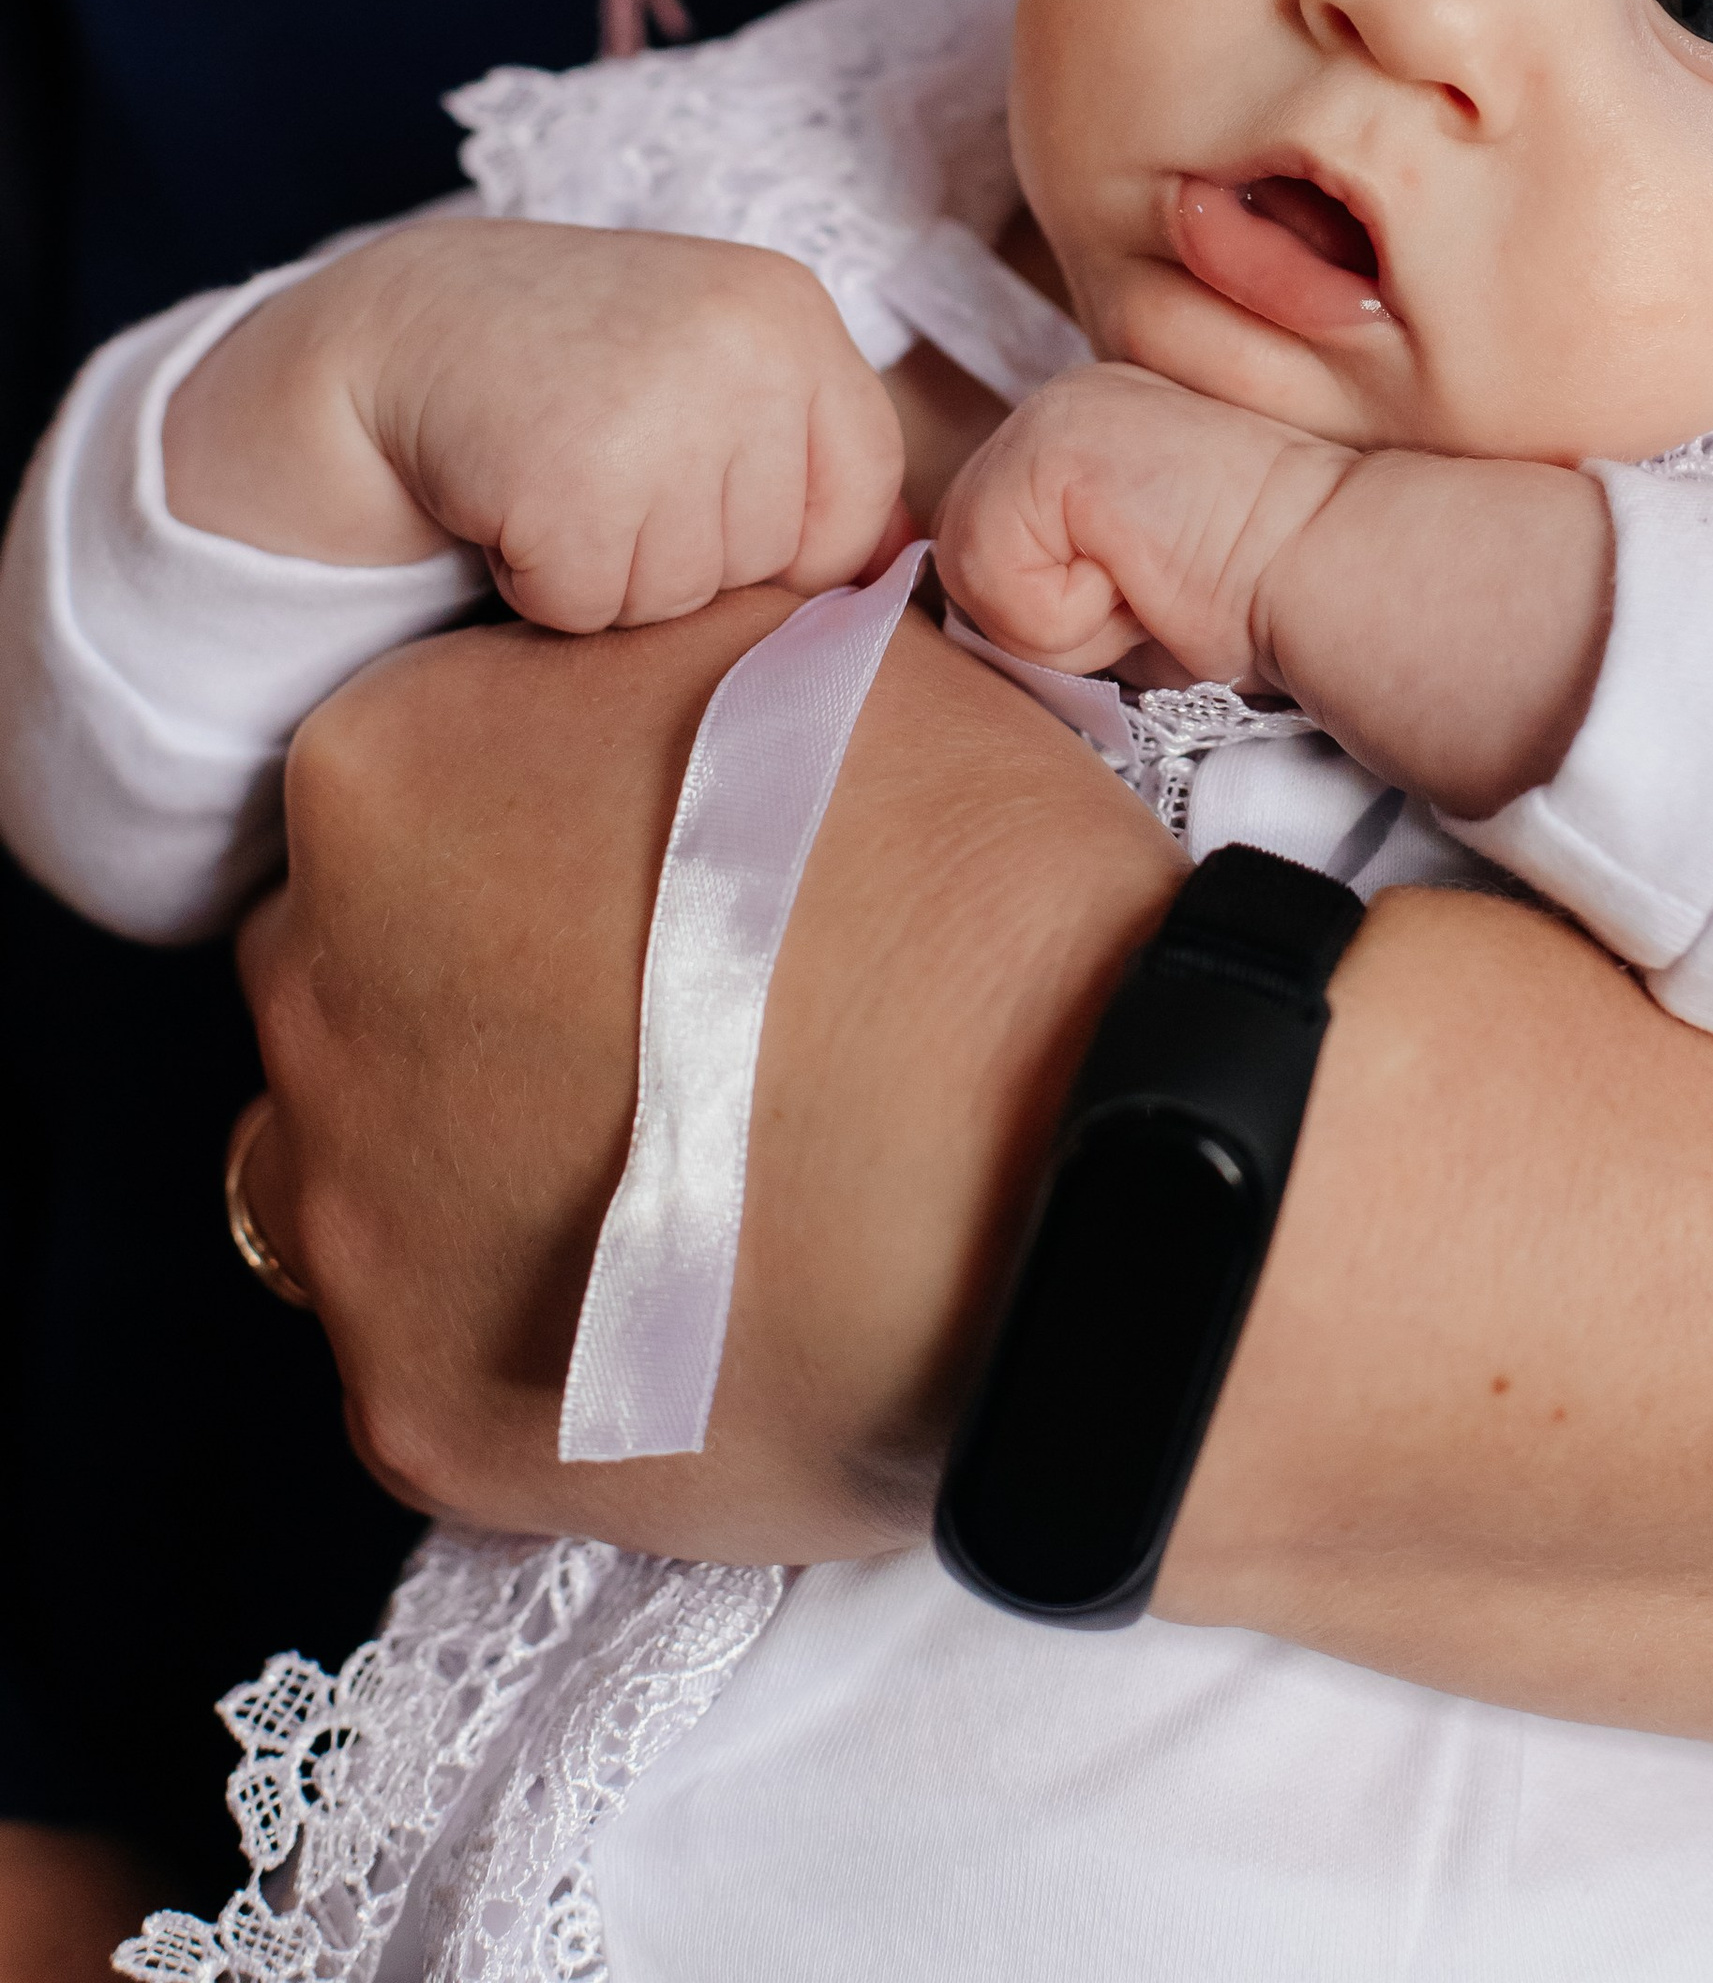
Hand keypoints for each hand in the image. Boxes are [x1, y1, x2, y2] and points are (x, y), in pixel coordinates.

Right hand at [166, 219, 906, 629]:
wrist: (398, 329)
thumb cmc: (571, 368)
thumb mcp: (715, 369)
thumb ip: (811, 460)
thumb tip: (907, 580)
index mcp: (791, 314)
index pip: (863, 495)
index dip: (782, 530)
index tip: (699, 490)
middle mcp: (745, 348)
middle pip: (772, 560)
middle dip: (687, 555)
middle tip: (606, 468)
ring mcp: (659, 408)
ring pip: (681, 596)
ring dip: (612, 575)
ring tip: (561, 479)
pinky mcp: (570, 478)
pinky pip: (591, 609)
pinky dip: (541, 587)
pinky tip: (511, 503)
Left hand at [236, 591, 1180, 1558]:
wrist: (1062, 1164)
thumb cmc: (954, 882)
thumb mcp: (803, 638)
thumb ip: (650, 639)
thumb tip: (634, 655)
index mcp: (382, 776)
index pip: (414, 757)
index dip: (542, 789)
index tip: (655, 838)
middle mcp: (315, 994)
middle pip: (359, 958)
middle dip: (477, 967)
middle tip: (673, 994)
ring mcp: (354, 1224)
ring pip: (366, 1156)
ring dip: (474, 1141)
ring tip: (675, 1145)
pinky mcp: (419, 1410)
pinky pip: (434, 1343)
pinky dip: (537, 1313)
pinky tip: (681, 1278)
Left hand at [934, 360, 1351, 685]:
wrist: (1341, 571)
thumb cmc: (1260, 602)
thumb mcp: (1130, 587)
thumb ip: (1055, 578)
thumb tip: (986, 630)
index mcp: (1080, 430)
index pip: (987, 550)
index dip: (1053, 612)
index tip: (1154, 598)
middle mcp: (1056, 404)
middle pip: (963, 560)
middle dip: (1046, 617)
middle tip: (1152, 595)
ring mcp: (1048, 414)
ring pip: (969, 572)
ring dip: (1058, 623)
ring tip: (1152, 588)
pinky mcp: (1048, 448)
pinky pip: (991, 578)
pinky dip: (1064, 619)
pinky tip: (1147, 581)